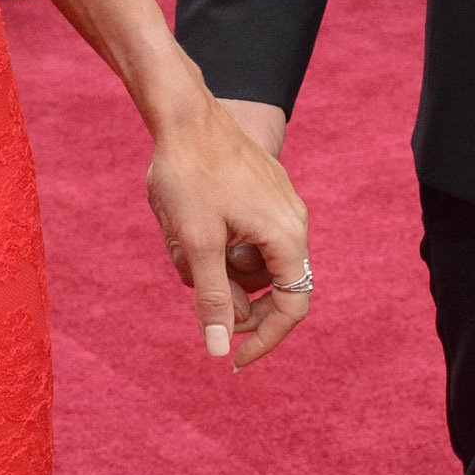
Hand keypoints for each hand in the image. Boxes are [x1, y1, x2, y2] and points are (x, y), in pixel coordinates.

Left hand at [146, 92, 310, 365]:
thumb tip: (220, 350)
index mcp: (286, 235)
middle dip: (232, 297)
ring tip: (181, 243)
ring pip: (252, 261)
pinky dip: (218, 244)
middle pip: (271, 287)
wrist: (184, 114)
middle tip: (196, 294)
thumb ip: (211, 299)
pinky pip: (244, 236)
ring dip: (218, 267)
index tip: (234, 359)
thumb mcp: (196, 243)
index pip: (292, 307)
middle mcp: (292, 221)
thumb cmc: (190, 175)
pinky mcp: (261, 194)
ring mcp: (278, 205)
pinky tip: (187, 224)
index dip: (265, 339)